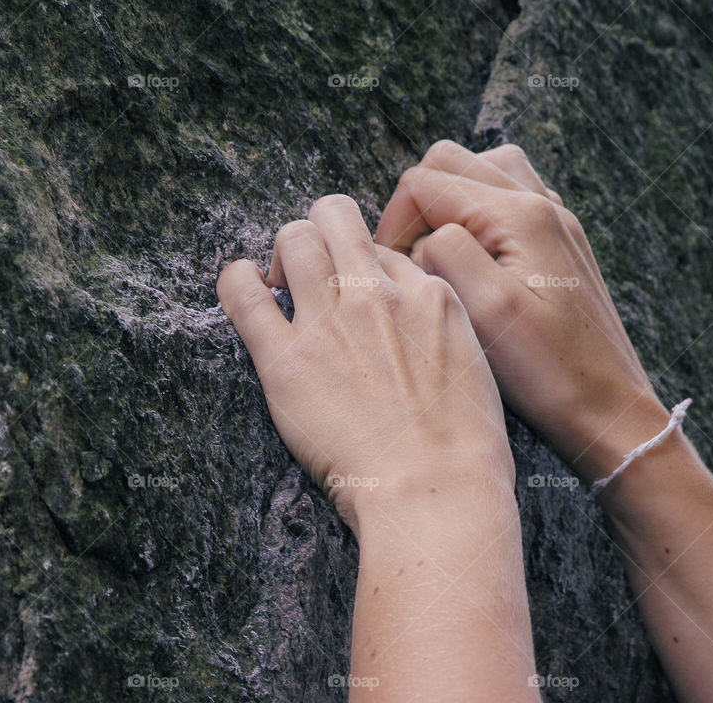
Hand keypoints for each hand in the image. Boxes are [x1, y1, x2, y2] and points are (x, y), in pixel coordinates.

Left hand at [217, 194, 512, 532]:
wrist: (436, 492)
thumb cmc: (466, 449)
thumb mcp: (476, 368)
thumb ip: (441, 332)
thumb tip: (416, 321)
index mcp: (429, 295)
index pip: (384, 251)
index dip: (367, 268)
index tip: (359, 296)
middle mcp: (378, 295)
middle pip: (336, 219)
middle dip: (321, 234)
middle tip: (313, 274)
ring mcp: (331, 322)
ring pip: (294, 239)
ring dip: (285, 253)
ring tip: (281, 283)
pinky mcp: (286, 359)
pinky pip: (243, 293)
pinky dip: (237, 281)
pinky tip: (244, 286)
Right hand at [375, 140, 669, 481]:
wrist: (608, 406)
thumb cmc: (549, 370)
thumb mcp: (486, 313)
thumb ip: (446, 254)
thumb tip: (421, 239)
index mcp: (519, 217)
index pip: (424, 183)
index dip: (394, 222)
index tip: (391, 270)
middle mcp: (540, 205)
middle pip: (450, 161)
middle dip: (416, 204)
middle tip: (409, 258)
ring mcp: (554, 220)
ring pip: (481, 170)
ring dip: (448, 201)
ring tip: (439, 253)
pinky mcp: (558, 241)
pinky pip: (509, 196)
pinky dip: (479, 213)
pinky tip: (475, 258)